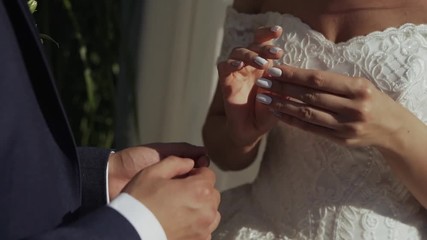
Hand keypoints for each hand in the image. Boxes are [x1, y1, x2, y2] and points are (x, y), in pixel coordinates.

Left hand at [108, 143, 208, 199]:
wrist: (112, 176)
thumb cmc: (134, 160)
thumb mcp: (160, 151)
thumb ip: (182, 150)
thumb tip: (205, 153)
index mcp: (176, 167)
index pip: (198, 170)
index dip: (202, 170)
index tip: (202, 168)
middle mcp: (175, 182)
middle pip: (196, 184)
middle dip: (199, 184)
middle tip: (197, 183)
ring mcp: (170, 195)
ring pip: (189, 197)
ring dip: (192, 196)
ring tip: (191, 193)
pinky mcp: (164, 206)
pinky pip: (178, 207)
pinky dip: (183, 206)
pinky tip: (183, 205)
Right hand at [123, 157, 220, 239]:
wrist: (129, 231)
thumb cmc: (140, 201)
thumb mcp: (153, 172)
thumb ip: (176, 162)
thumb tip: (190, 163)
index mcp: (199, 190)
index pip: (209, 175)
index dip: (195, 173)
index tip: (182, 178)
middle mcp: (207, 210)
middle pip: (212, 194)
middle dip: (200, 190)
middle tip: (180, 192)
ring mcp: (204, 229)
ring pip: (211, 212)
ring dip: (201, 207)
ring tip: (181, 208)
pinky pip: (206, 229)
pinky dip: (198, 224)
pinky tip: (181, 222)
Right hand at [217, 26, 283, 145]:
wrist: (250, 130)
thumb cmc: (266, 113)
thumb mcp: (280, 99)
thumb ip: (283, 86)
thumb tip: (287, 72)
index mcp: (265, 65)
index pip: (264, 43)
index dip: (268, 34)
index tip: (278, 31)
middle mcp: (250, 65)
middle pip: (252, 44)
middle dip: (264, 44)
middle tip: (277, 52)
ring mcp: (237, 71)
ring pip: (238, 51)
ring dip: (250, 55)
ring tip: (262, 64)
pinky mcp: (226, 80)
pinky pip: (224, 65)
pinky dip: (230, 63)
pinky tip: (239, 66)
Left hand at [255, 65, 406, 147]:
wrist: (391, 127)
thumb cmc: (370, 99)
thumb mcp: (358, 84)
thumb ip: (332, 81)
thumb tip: (297, 73)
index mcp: (358, 88)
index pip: (319, 80)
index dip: (295, 75)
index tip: (275, 70)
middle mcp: (353, 107)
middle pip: (310, 96)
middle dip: (283, 88)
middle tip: (262, 83)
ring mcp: (347, 126)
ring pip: (308, 114)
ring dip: (282, 105)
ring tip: (264, 98)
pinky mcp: (341, 140)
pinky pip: (311, 129)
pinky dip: (292, 121)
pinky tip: (277, 113)